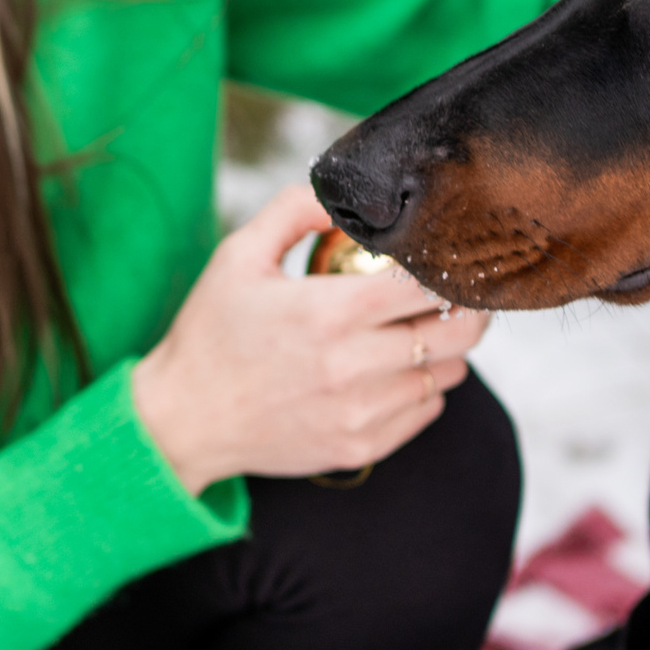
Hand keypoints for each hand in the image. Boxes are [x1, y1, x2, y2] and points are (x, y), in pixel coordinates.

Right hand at [131, 184, 489, 495]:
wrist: (183, 420)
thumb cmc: (210, 333)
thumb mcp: (238, 256)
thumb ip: (293, 211)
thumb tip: (345, 202)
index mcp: (328, 312)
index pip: (426, 286)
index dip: (446, 268)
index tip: (442, 258)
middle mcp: (353, 366)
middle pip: (456, 333)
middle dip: (466, 306)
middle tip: (454, 292)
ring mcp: (361, 413)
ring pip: (447, 373)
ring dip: (444, 348)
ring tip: (417, 329)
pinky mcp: (361, 447)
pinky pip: (426, 409)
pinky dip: (423, 386)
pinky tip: (393, 370)